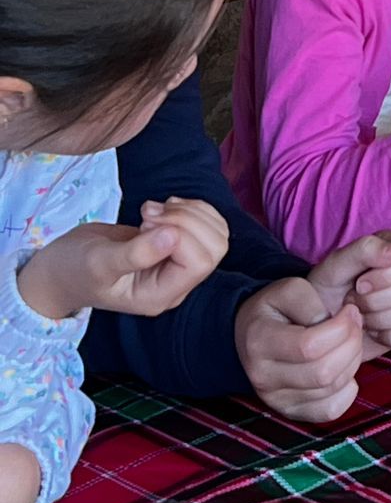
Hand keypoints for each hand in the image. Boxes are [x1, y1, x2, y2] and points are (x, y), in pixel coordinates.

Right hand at [19, 198, 228, 321]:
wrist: (64, 265)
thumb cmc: (75, 269)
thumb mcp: (98, 262)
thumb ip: (135, 254)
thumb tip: (172, 236)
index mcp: (160, 296)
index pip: (200, 262)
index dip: (182, 233)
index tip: (146, 223)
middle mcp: (175, 283)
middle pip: (214, 246)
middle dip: (187, 219)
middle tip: (149, 213)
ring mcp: (178, 264)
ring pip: (215, 231)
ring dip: (188, 210)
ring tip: (152, 209)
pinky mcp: (178, 246)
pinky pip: (205, 222)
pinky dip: (189, 206)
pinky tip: (162, 207)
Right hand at [234, 276, 368, 422]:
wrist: (252, 337)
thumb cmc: (274, 309)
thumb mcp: (287, 290)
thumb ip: (310, 300)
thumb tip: (331, 325)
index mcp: (260, 342)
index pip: (309, 346)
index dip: (341, 327)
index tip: (349, 310)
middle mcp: (264, 377)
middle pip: (324, 373)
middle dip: (351, 344)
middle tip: (355, 325)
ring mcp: (277, 399)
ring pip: (331, 390)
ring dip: (352, 362)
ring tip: (350, 341)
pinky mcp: (291, 411)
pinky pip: (331, 410)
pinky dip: (347, 389)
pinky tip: (344, 367)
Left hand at [307, 233, 390, 356]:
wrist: (321, 324)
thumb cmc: (328, 289)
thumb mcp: (336, 265)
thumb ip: (365, 250)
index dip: (385, 274)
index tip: (360, 284)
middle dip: (376, 300)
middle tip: (354, 302)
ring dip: (383, 319)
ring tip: (362, 317)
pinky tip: (375, 333)